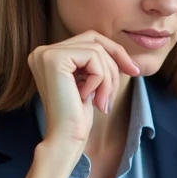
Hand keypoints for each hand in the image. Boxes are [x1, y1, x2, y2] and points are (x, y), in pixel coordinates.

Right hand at [27, 31, 140, 155]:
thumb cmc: (78, 115)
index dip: (114, 51)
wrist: (66, 138)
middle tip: (132, 75)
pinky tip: (89, 98)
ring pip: (96, 50)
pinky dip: (100, 79)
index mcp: (48, 55)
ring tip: (102, 101)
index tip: (134, 69)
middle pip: (93, 39)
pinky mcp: (54, 59)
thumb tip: (121, 49)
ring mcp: (46, 54)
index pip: (88, 39)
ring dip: (108, 77)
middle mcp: (42, 52)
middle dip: (116, 58)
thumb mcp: (90, 82)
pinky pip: (93, 58)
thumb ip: (97, 61)